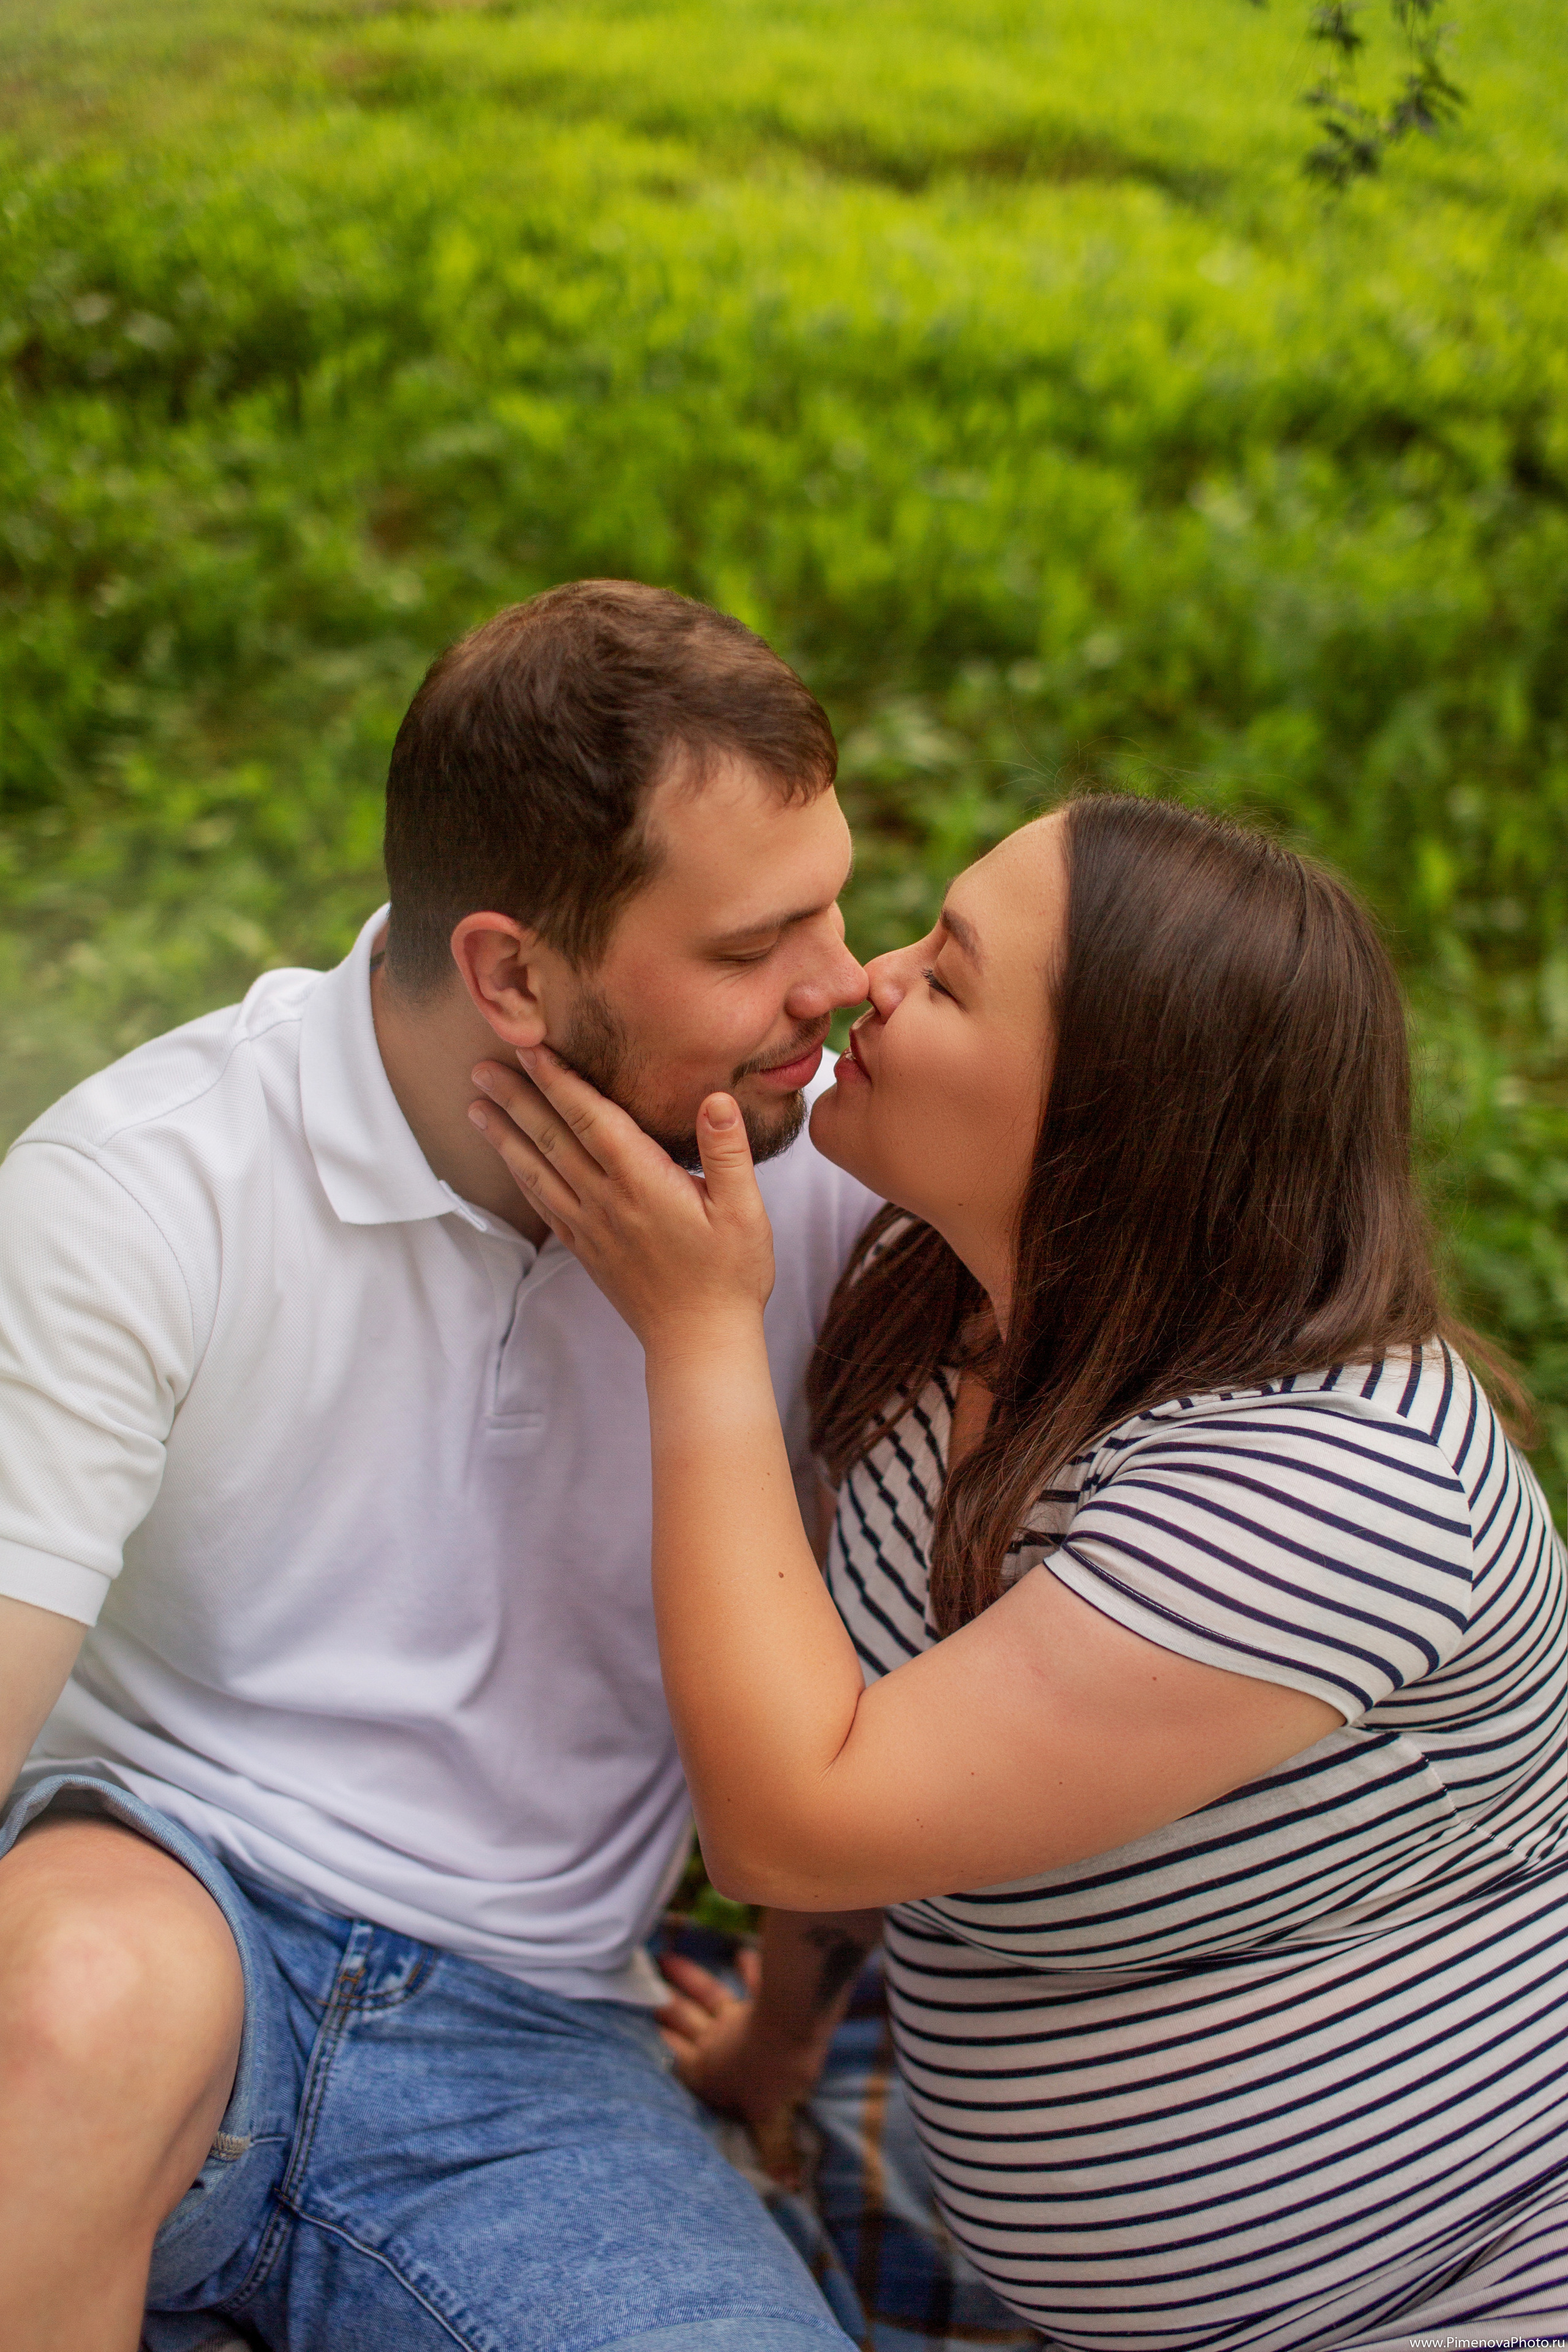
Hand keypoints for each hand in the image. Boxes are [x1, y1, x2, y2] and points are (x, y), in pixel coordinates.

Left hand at [467, 1047, 775, 1350]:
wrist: (699, 1342)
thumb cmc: (730, 1275)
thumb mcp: (745, 1212)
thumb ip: (727, 1152)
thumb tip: (716, 1099)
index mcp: (644, 1184)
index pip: (593, 1119)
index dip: (560, 1080)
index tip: (532, 1047)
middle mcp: (607, 1201)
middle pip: (552, 1139)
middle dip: (517, 1098)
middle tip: (483, 1065)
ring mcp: (591, 1227)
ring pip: (537, 1171)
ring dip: (505, 1136)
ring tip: (476, 1106)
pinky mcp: (585, 1249)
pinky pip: (543, 1203)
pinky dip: (519, 1176)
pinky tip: (507, 1160)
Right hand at [656, 1948, 826, 2186]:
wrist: (793, 2034)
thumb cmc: (776, 2081)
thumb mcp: (773, 2124)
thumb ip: (777, 2153)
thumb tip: (792, 2188)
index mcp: (707, 2073)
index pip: (673, 2059)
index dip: (654, 2044)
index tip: (627, 2029)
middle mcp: (714, 2043)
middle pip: (681, 2021)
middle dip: (660, 2007)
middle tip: (636, 1988)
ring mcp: (735, 2018)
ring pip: (705, 1995)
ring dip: (687, 1977)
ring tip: (664, 1958)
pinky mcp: (759, 1999)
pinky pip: (752, 1980)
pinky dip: (748, 1967)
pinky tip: (741, 1952)